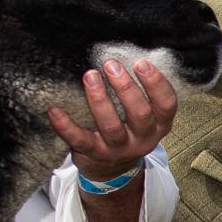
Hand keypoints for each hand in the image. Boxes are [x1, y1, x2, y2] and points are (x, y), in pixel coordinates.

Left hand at [50, 58, 177, 178]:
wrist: (111, 169)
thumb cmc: (128, 129)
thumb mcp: (144, 116)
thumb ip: (141, 92)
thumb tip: (126, 53)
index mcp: (159, 125)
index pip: (166, 105)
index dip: (156, 84)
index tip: (141, 62)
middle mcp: (142, 139)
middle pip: (139, 114)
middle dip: (126, 88)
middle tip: (111, 65)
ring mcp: (118, 149)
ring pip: (111, 126)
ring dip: (100, 100)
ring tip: (90, 75)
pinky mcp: (94, 154)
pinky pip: (79, 139)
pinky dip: (66, 125)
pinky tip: (54, 109)